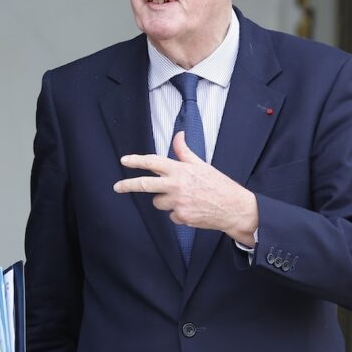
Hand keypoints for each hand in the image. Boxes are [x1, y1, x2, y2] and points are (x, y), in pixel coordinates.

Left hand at [113, 132, 258, 245]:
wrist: (234, 208)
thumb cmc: (218, 185)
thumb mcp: (201, 164)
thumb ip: (184, 152)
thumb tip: (178, 135)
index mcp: (181, 170)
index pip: (153, 162)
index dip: (136, 160)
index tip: (124, 160)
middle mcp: (177, 185)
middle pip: (145, 184)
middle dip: (128, 185)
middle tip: (117, 186)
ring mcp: (178, 202)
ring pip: (157, 202)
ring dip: (164, 200)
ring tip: (183, 198)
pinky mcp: (181, 217)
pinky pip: (170, 215)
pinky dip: (177, 213)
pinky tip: (191, 209)